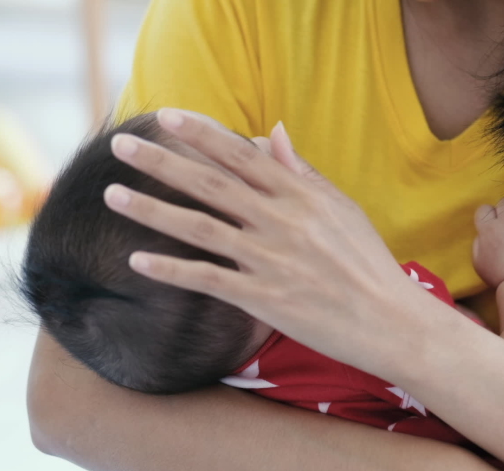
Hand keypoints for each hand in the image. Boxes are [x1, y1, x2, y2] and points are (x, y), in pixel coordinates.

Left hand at [102, 109, 431, 370]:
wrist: (391, 320)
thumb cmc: (367, 262)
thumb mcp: (341, 209)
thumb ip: (303, 171)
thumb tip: (272, 132)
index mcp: (301, 194)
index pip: (241, 154)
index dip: (201, 133)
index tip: (165, 116)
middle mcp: (282, 221)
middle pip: (210, 183)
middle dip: (161, 161)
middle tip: (120, 146)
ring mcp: (271, 260)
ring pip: (200, 227)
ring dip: (152, 209)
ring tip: (112, 194)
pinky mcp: (265, 299)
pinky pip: (208, 279)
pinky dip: (171, 268)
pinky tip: (136, 259)